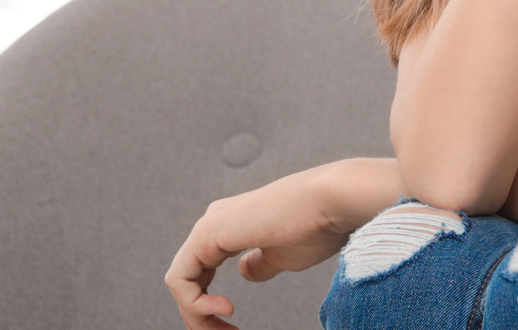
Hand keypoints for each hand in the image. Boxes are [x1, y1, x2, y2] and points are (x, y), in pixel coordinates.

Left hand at [164, 166, 357, 329]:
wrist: (336, 200)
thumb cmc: (321, 226)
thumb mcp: (285, 257)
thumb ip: (260, 265)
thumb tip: (244, 272)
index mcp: (232, 225)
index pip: (202, 273)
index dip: (209, 309)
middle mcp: (216, 222)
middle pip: (190, 282)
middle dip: (201, 318)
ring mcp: (209, 225)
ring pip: (183, 284)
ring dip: (198, 317)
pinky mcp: (206, 233)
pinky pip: (181, 280)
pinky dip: (195, 304)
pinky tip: (226, 309)